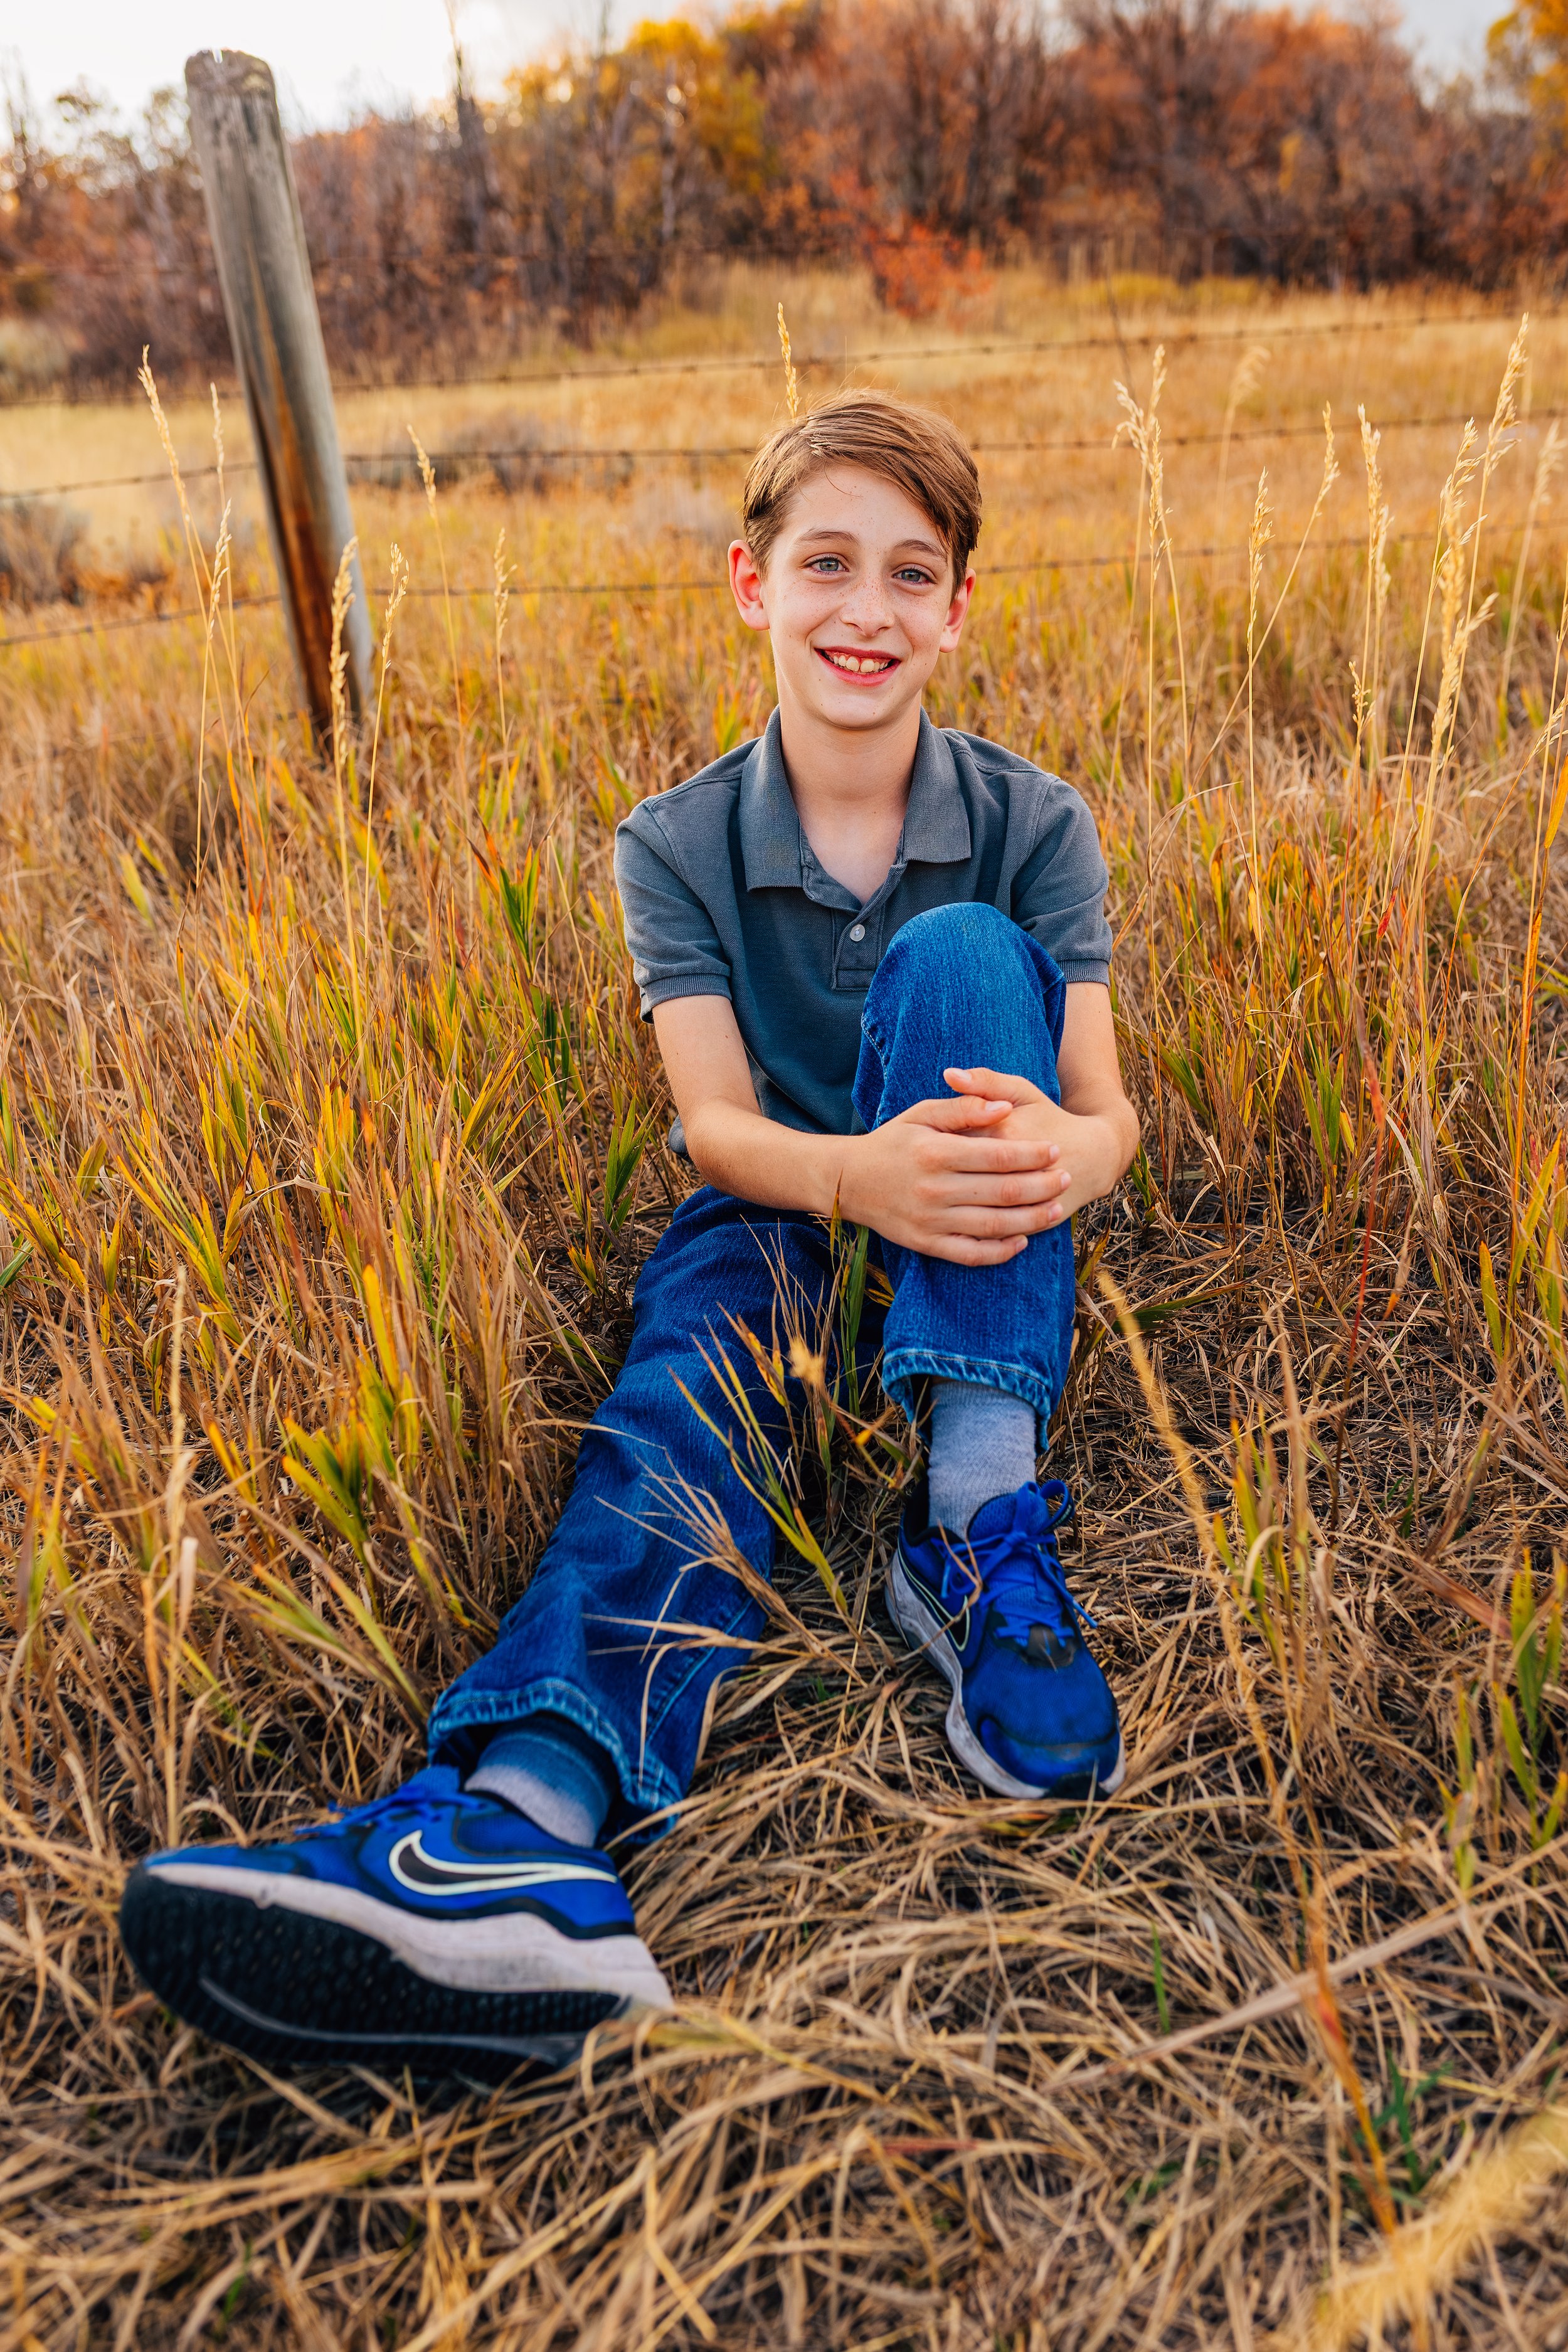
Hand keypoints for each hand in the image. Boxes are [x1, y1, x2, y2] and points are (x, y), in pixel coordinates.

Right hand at [835, 1082, 1072, 1266]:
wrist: (848, 1181)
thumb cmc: (891, 1142)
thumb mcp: (921, 1114)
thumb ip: (964, 1108)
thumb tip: (1005, 1107)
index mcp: (935, 1152)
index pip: (998, 1155)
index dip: (1032, 1154)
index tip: (1054, 1151)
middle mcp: (934, 1189)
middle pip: (1003, 1191)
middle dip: (1042, 1185)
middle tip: (1066, 1177)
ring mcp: (930, 1221)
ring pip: (994, 1225)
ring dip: (1032, 1219)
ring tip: (1057, 1209)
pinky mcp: (926, 1244)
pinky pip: (971, 1254)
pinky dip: (1000, 1251)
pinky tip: (1022, 1241)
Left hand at [944, 1065, 1131, 1226]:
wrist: (1094, 1156)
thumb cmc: (1048, 1118)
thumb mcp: (1022, 1091)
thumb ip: (985, 1081)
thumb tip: (948, 1073)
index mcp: (1005, 1131)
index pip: (953, 1140)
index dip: (935, 1143)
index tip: (929, 1145)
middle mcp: (1015, 1168)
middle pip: (959, 1177)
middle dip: (941, 1179)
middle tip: (932, 1176)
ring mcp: (1026, 1200)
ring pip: (977, 1209)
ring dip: (956, 1206)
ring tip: (944, 1198)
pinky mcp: (1035, 1222)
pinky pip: (997, 1231)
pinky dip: (977, 1230)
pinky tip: (963, 1220)